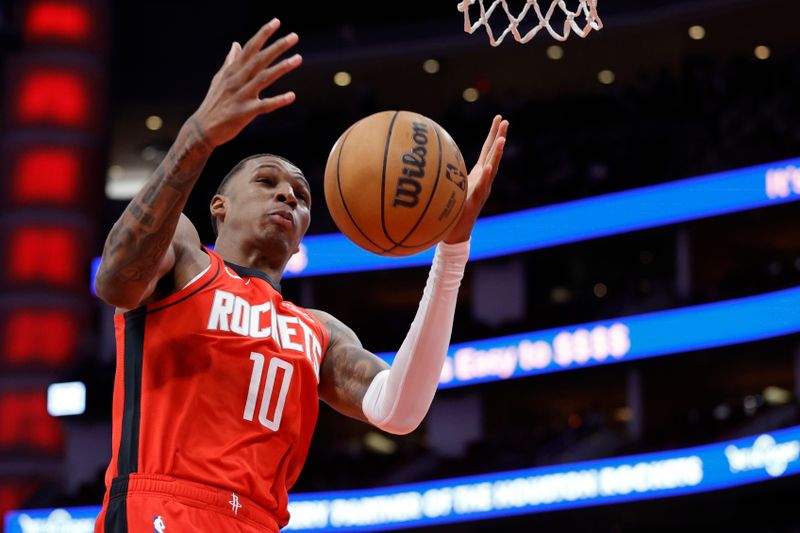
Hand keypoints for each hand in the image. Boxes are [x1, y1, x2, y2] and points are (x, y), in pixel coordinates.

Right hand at [189, 19, 301, 147]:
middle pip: (259, 59)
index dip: (263, 34)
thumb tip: (235, 44)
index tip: (276, 21)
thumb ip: (230, 61)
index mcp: (232, 71)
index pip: (249, 48)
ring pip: (264, 78)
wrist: (203, 128)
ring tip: (298, 58)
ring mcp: (241, 95)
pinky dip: (278, 101)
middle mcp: (237, 80)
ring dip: (281, 67)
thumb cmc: (214, 102)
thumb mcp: (220, 78)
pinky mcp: (245, 112)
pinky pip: (264, 106)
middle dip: (277, 46)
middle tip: (294, 36)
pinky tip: (292, 96)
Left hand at [444, 115, 508, 243]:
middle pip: (493, 156)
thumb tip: (433, 155)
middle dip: (499, 138)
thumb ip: (448, 172)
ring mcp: (481, 191)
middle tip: (505, 121)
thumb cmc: (450, 210)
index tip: (499, 118)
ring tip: (502, 140)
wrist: (455, 233)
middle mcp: (483, 181)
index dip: (493, 135)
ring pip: (491, 169)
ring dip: (496, 154)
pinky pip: (481, 187)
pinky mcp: (476, 201)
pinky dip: (485, 177)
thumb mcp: (450, 186)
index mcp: (477, 175)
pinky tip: (488, 167)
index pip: (487, 151)